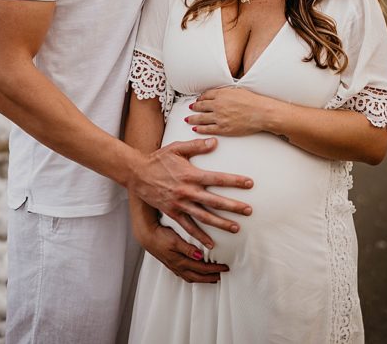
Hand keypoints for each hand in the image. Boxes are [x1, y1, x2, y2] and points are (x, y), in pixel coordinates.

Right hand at [129, 138, 253, 249]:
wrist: (137, 174)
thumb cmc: (158, 159)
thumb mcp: (177, 148)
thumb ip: (197, 145)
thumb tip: (215, 142)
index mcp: (191, 175)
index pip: (218, 178)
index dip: (235, 181)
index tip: (250, 183)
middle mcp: (187, 191)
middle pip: (214, 201)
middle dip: (233, 206)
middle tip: (249, 211)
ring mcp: (179, 204)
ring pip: (204, 217)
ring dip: (220, 223)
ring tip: (236, 228)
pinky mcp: (172, 213)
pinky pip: (188, 227)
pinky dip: (199, 236)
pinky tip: (210, 244)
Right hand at [136, 220, 229, 283]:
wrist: (146, 236)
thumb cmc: (160, 237)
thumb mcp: (175, 240)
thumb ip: (188, 249)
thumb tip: (200, 257)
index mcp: (180, 261)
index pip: (202, 268)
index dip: (215, 269)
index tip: (225, 268)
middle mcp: (178, 266)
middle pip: (198, 276)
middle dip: (211, 277)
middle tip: (223, 275)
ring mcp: (174, 267)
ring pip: (191, 277)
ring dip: (203, 279)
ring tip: (213, 278)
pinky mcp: (172, 264)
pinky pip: (185, 275)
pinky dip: (194, 276)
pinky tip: (197, 274)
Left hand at [186, 87, 281, 136]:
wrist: (261, 112)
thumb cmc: (254, 101)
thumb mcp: (238, 90)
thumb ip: (227, 92)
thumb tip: (221, 93)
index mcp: (222, 94)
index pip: (206, 95)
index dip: (200, 98)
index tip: (198, 99)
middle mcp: (218, 105)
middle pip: (201, 106)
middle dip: (194, 107)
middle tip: (190, 108)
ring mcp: (219, 117)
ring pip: (201, 118)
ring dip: (193, 118)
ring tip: (188, 119)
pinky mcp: (223, 128)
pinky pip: (207, 129)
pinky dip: (199, 129)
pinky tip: (195, 129)